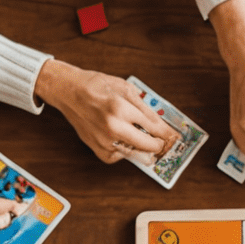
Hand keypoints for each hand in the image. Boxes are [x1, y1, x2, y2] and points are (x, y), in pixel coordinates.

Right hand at [34, 60, 173, 163]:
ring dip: (143, 147)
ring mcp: (105, 142)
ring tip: (139, 135)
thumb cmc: (96, 87)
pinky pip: (123, 156)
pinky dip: (127, 149)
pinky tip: (121, 137)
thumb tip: (163, 126)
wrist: (68, 92)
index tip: (176, 137)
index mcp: (120, 108)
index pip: (155, 128)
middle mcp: (113, 128)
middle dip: (160, 144)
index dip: (169, 134)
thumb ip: (146, 109)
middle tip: (163, 141)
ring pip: (138, 154)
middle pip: (150, 146)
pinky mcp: (100, 151)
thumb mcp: (125, 89)